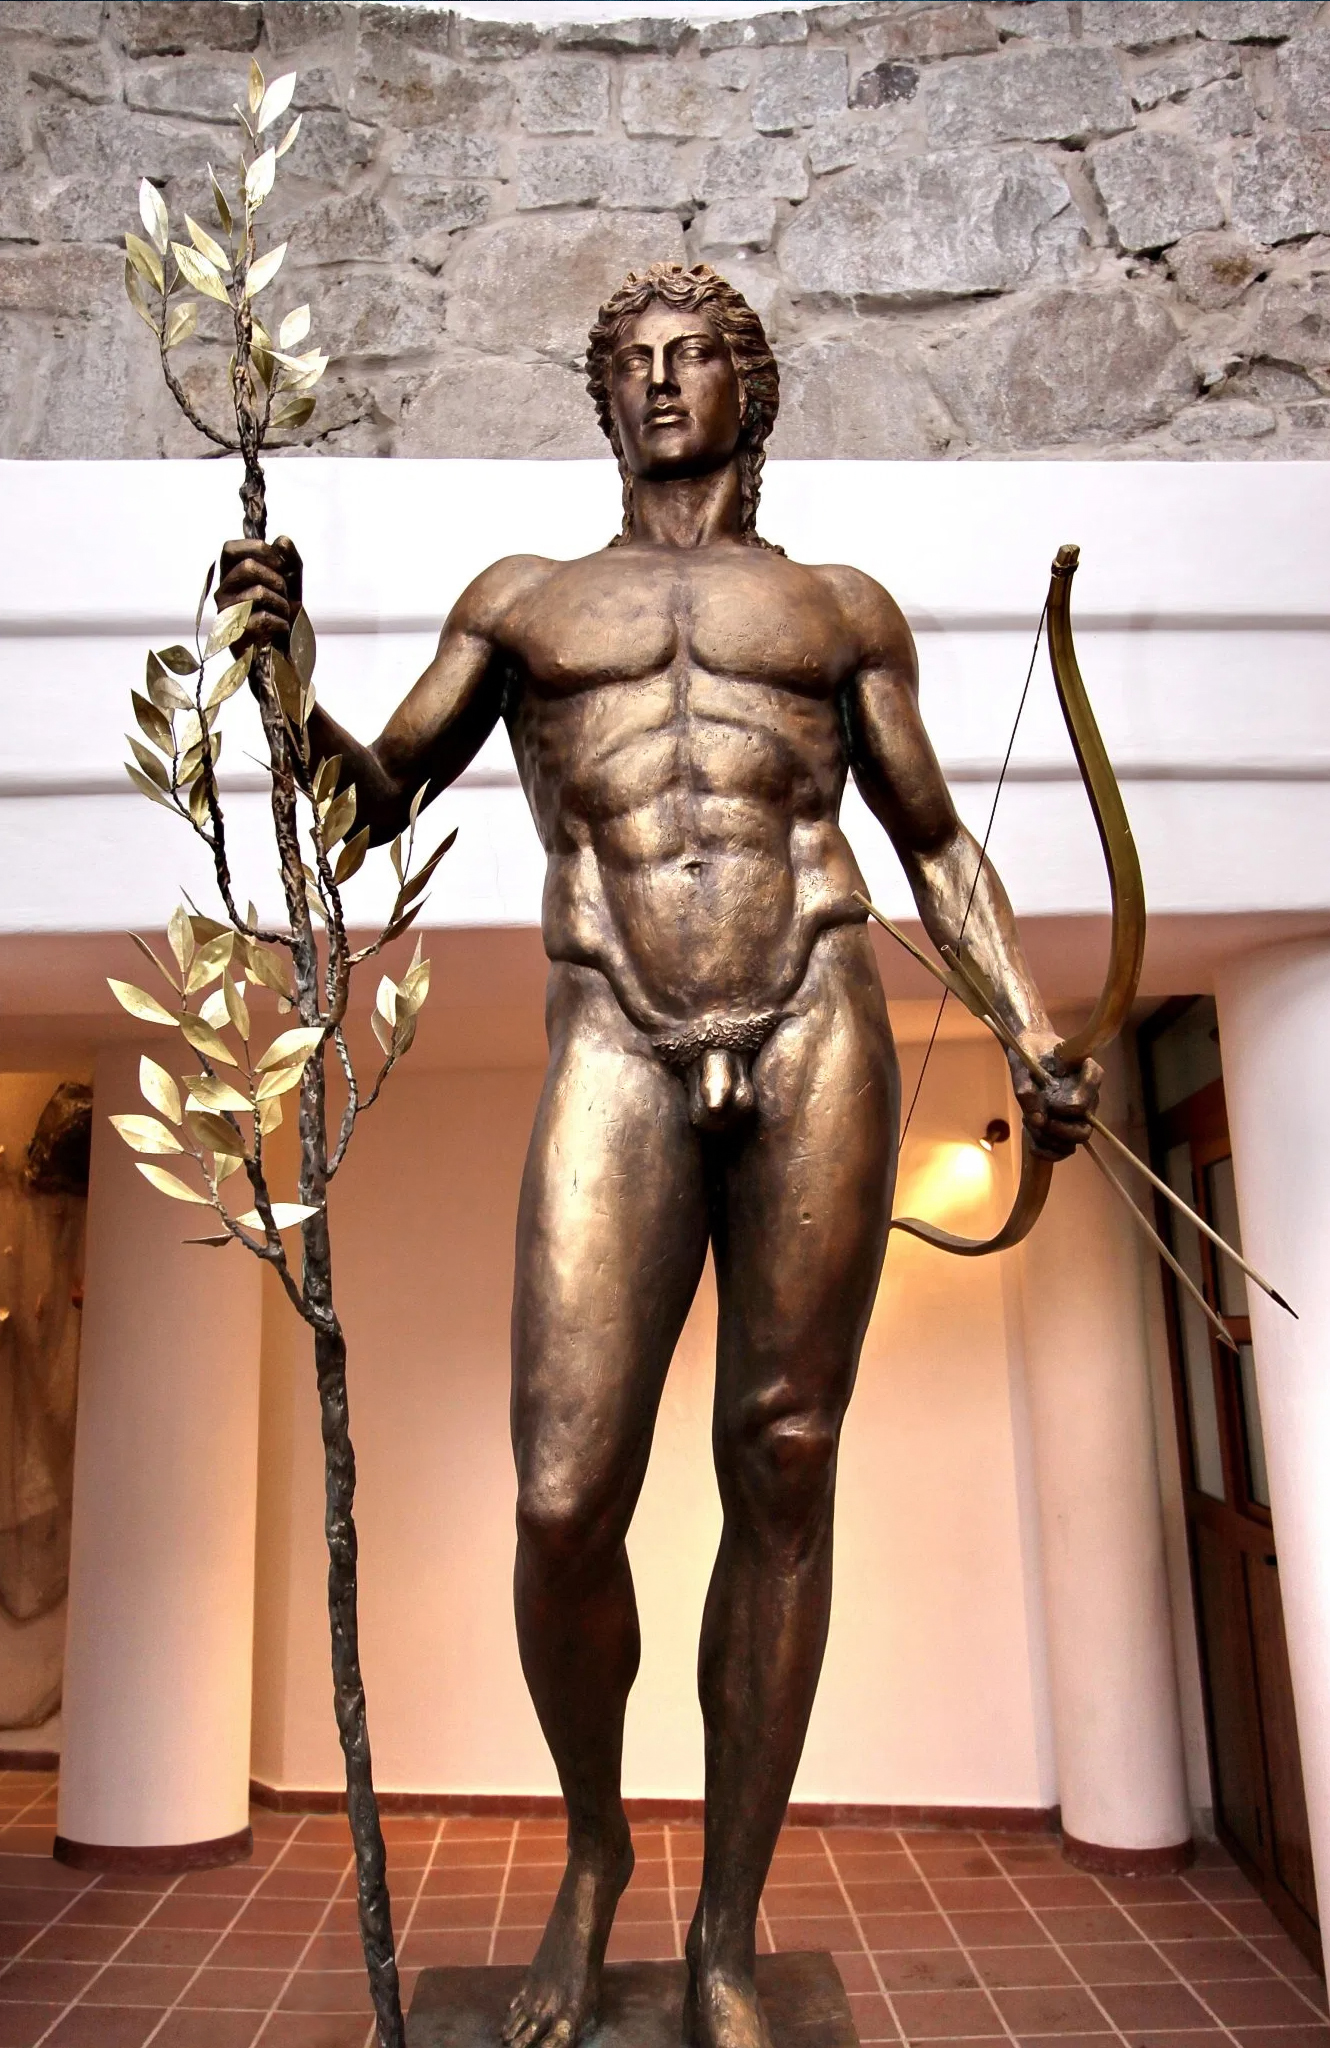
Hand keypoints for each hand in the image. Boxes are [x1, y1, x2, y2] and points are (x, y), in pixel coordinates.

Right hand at [215, 534, 302, 651]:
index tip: (278, 562)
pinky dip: (281, 624)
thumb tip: (281, 540)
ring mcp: (226, 615)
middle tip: (283, 595)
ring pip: (259, 592)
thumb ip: (289, 560)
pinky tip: (279, 631)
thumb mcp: (291, 584)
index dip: (256, 548)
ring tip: (281, 615)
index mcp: (231, 577)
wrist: (286, 654)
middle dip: (277, 580)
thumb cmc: (282, 617)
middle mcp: (223, 594)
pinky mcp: (235, 637)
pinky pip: (265, 618)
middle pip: (248, 567)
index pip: (229, 549)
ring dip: (282, 604)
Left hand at [1007, 1034, 1100, 1160]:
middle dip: (1058, 1131)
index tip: (1051, 1103)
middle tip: (1036, 1120)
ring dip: (1048, 1140)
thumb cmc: (1031, 1054)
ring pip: (1073, 1142)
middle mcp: (1090, 1097)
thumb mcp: (1023, 1066)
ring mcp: (1081, 1115)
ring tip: (1030, 1123)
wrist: (1031, 1055)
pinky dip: (1047, 1151)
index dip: (1069, 1105)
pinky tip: (1032, 1142)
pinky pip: (1064, 1150)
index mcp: (1088, 1071)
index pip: (1091, 1091)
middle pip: (1084, 1130)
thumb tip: (1037, 1119)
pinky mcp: (1069, 1126)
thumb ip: (1027, 1089)